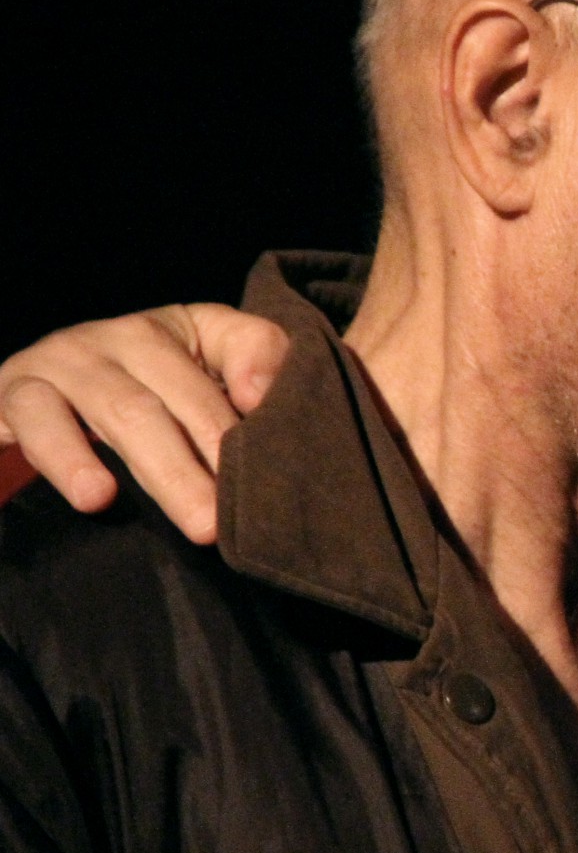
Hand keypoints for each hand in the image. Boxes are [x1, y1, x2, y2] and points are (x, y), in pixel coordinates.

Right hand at [0, 304, 288, 542]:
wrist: (31, 395)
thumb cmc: (134, 388)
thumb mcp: (195, 367)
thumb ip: (247, 361)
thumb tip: (261, 394)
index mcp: (167, 330)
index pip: (229, 346)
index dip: (254, 391)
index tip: (277, 450)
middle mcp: (113, 338)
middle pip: (176, 397)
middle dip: (211, 458)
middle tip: (240, 518)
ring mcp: (60, 362)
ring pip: (119, 411)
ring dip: (161, 468)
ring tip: (197, 522)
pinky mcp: (11, 393)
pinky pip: (36, 418)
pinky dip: (66, 457)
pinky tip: (96, 497)